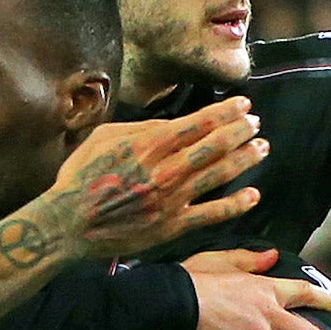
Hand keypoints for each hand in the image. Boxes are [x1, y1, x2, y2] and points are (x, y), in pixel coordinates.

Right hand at [50, 98, 265, 259]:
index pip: (199, 122)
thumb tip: (171, 123)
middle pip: (215, 145)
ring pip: (219, 174)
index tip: (243, 104)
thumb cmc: (81, 178)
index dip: (226, 112)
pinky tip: (253, 194)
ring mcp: (172, 199)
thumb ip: (140, 128)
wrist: (68, 224)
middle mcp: (165, 169)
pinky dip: (235, 204)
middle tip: (255, 124)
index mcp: (148, 144)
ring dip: (245, 159)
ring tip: (262, 148)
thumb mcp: (104, 138)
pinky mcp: (172, 225)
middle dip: (240, 131)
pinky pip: (212, 213)